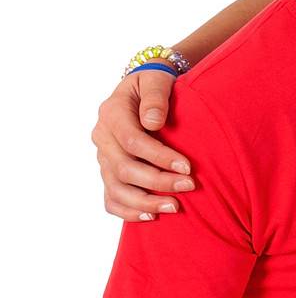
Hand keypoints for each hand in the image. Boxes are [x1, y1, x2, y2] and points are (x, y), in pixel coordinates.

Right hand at [92, 70, 193, 220]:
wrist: (144, 90)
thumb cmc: (155, 84)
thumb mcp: (157, 80)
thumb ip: (155, 97)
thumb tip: (153, 123)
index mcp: (111, 113)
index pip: (132, 141)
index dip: (159, 157)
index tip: (187, 167)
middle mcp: (102, 138)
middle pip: (125, 168)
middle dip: (158, 181)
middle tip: (189, 187)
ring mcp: (104, 158)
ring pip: (116, 188)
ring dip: (145, 202)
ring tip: (174, 208)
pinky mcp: (109, 172)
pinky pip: (111, 198)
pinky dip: (128, 211)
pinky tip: (152, 217)